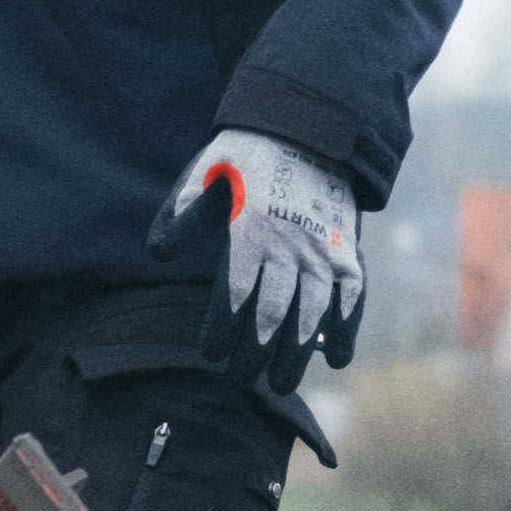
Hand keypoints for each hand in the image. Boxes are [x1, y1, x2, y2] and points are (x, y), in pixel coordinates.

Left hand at [154, 124, 363, 365]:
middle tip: (239, 379)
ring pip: (312, 314)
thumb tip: (157, 254)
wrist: (308, 125)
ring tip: (281, 385)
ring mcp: (324, 248)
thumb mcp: (203, 174)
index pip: (235, 295)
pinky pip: (352, 296)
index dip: (223, 330)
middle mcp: (290, 245)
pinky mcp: (348, 248)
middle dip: (254, 354)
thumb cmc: (246, 155)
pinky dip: (346, 328)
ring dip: (296, 354)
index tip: (210, 354)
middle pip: (271, 314)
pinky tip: (336, 358)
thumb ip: (179, 215)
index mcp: (250, 230)